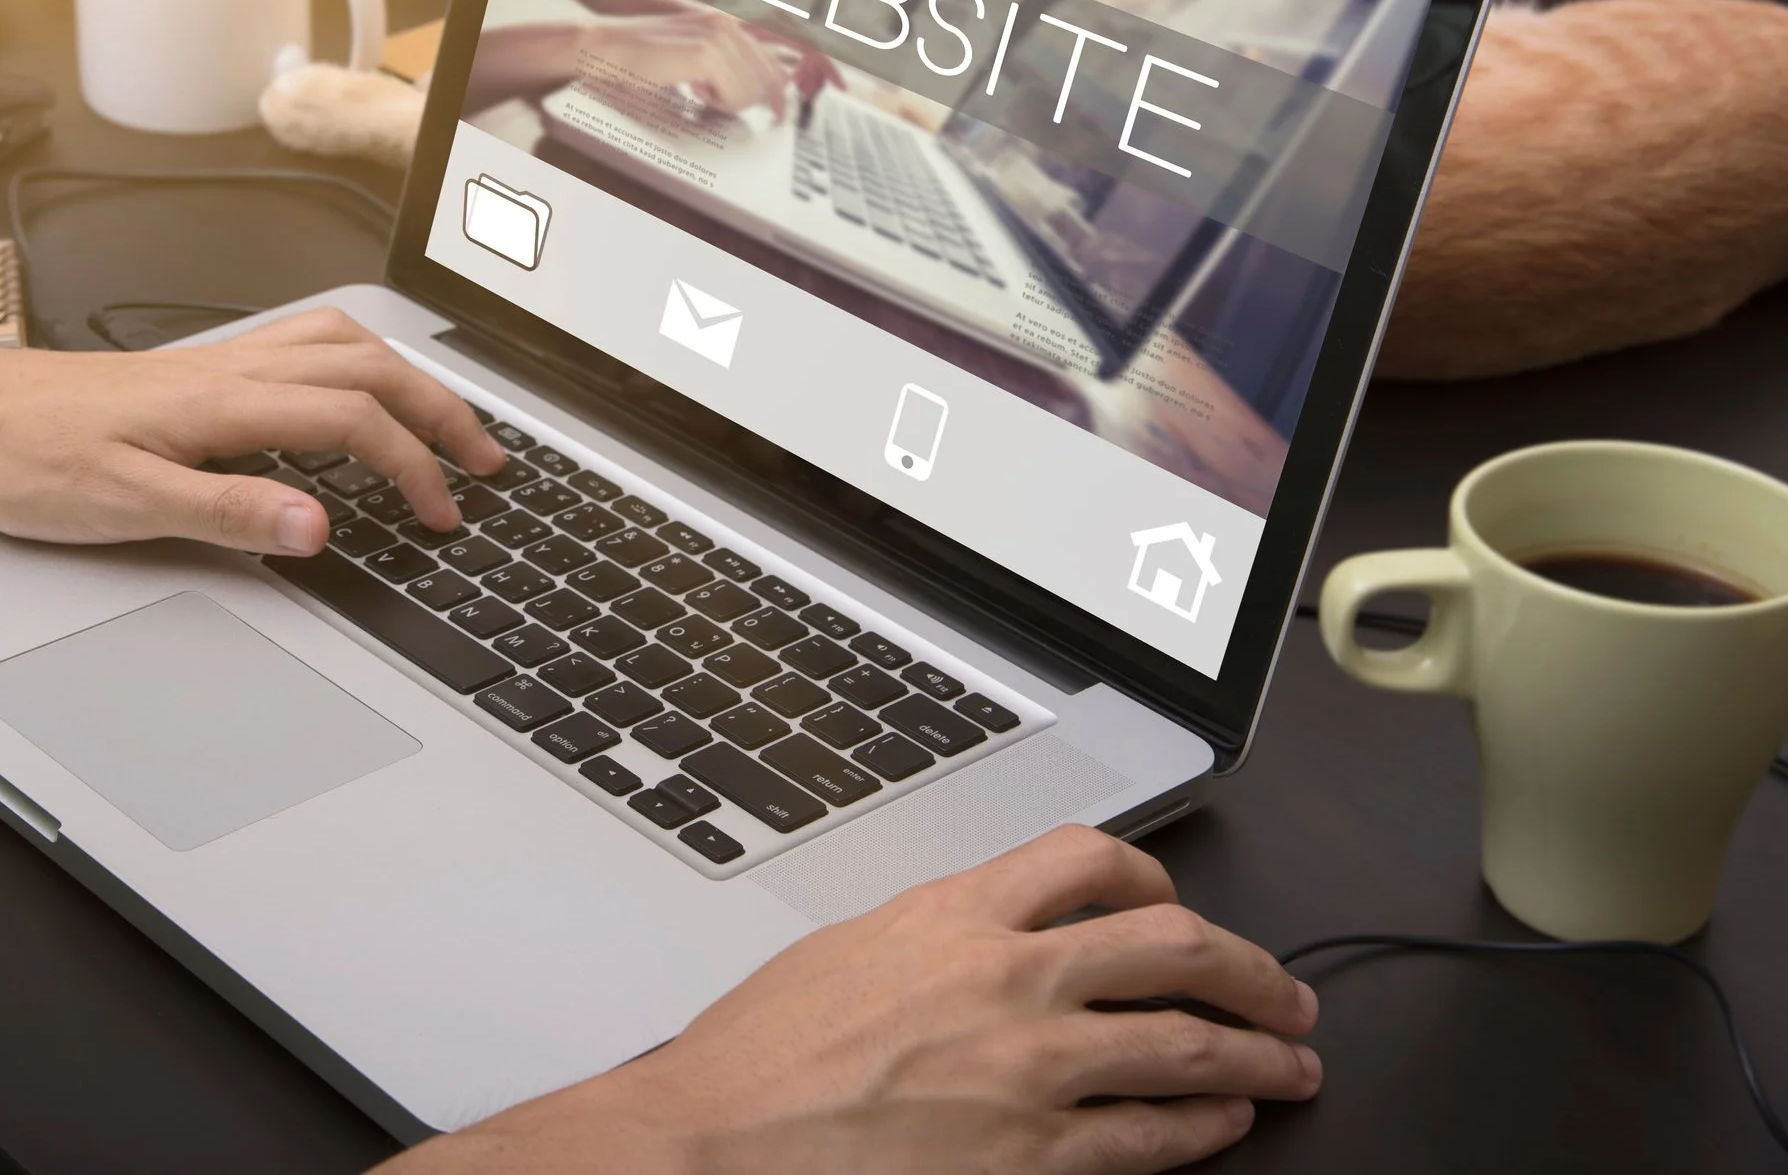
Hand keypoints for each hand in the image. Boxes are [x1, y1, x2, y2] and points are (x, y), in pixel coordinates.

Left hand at [0, 308, 502, 551]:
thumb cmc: (27, 459)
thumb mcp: (125, 505)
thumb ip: (229, 513)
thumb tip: (319, 525)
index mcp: (224, 403)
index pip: (355, 421)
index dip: (414, 468)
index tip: (444, 516)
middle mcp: (232, 369)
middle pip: (370, 369)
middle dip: (441, 413)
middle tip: (487, 463)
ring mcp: (219, 362)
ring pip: (342, 344)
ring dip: (408, 379)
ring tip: (445, 421)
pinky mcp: (200, 369)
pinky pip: (305, 342)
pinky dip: (358, 360)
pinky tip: (358, 385)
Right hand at [394, 827, 1318, 1174]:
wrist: (716, 1136)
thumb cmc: (761, 1054)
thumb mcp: (850, 950)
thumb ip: (938, 937)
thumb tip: (994, 938)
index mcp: (954, 914)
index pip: (1091, 860)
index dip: (1160, 880)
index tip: (1178, 906)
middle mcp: (1006, 978)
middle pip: (1172, 945)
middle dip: (1250, 970)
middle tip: (1285, 993)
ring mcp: (1028, 1069)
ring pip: (1184, 1044)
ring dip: (1256, 1055)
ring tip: (1289, 1065)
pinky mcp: (1033, 1155)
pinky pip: (1151, 1137)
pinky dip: (1203, 1129)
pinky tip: (1223, 1126)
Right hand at [579, 9, 820, 116]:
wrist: (599, 50)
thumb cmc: (639, 62)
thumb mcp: (691, 63)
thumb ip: (727, 70)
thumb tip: (769, 94)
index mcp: (728, 22)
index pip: (782, 50)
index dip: (807, 72)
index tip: (824, 92)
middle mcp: (729, 23)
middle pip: (772, 78)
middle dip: (757, 101)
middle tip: (719, 101)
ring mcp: (719, 35)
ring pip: (753, 91)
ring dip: (729, 103)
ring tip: (697, 92)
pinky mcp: (706, 53)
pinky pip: (734, 96)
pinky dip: (716, 104)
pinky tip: (692, 91)